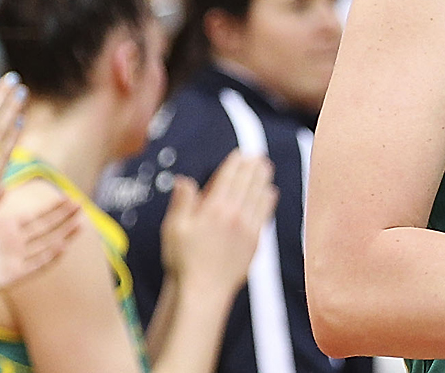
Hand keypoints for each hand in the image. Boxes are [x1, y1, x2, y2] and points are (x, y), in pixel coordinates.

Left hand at [0, 194, 81, 295]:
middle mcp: (15, 242)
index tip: (70, 196)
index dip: (54, 208)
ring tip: (80, 225)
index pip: (38, 215)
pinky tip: (62, 247)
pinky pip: (35, 266)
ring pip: (46, 245)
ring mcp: (15, 258)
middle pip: (46, 228)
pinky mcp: (11, 276)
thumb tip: (4, 188)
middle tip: (81, 206)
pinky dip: (49, 257)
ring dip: (63, 235)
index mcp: (7, 227)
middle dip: (64, 217)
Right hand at [160, 152, 276, 299]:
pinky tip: (270, 193)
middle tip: (257, 156)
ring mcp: (247, 228)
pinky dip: (268, 200)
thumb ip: (182, 202)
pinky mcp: (255, 241)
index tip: (240, 154)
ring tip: (266, 167)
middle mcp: (234, 215)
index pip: (228, 179)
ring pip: (259, 196)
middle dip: (252, 168)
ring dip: (263, 179)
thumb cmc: (183, 260)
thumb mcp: (174, 228)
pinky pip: (265, 214)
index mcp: (213, 209)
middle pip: (247, 184)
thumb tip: (184, 180)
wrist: (203, 290)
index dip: (235, 164)